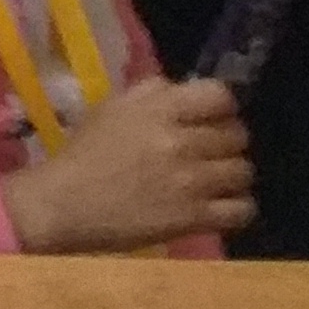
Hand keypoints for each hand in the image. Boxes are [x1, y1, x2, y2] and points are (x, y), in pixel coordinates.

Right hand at [0, 75, 255, 251]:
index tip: (211, 117)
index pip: (220, 96)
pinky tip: (219, 206)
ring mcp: (191, 181)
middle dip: (227, 141)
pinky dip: (237, 207)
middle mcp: (180, 141)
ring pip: (244, 171)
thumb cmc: (85, 153)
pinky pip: (243, 208)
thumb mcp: (112, 108)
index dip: (220, 107)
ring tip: (214, 181)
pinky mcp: (194, 217)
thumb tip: (183, 91)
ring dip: (232, 174)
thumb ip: (150, 94)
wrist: (64, 203)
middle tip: (211, 152)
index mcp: (158, 109)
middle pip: (237, 134)